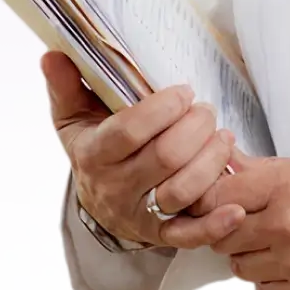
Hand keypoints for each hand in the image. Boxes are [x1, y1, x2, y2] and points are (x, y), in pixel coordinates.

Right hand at [42, 51, 244, 248]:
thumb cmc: (96, 146)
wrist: (99, 202)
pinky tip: (236, 210)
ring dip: (213, 160)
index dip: (163, 108)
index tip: (184, 92)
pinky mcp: (163, 234)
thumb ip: (67, 85)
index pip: (129, 131)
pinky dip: (215, 226)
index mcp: (94, 154)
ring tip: (223, 137)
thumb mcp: (75, 116)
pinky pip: (190, 235)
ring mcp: (140, 214)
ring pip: (183, 191)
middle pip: (166, 157)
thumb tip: (53, 53)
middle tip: (207, 110)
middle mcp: (116, 187)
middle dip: (196, 127)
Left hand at [194, 151, 289, 289]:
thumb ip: (273, 170)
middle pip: (224, 233)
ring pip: (240, 266)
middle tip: (247, 220)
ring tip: (273, 242)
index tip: (221, 197)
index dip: (216, 195)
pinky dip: (270, 280)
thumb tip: (235, 164)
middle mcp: (287, 225)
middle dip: (230, 226)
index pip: (224, 194)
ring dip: (249, 255)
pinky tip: (289, 265)